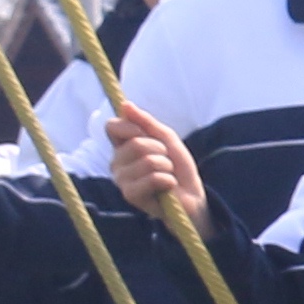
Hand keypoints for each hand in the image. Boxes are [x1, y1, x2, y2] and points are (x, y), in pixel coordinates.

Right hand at [107, 106, 201, 224]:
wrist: (191, 198)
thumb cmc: (178, 168)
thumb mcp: (166, 138)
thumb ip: (146, 122)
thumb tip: (125, 105)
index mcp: (121, 147)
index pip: (112, 126)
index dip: (133, 127)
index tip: (148, 135)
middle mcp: (116, 162)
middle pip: (136, 143)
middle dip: (161, 150)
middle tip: (166, 162)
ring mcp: (121, 180)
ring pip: (148, 161)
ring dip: (167, 167)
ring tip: (167, 175)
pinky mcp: (130, 195)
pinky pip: (153, 178)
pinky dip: (168, 180)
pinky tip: (167, 188)